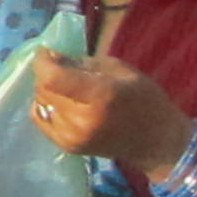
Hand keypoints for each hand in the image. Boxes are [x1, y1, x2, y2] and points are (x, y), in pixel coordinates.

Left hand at [31, 49, 196, 180]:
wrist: (157, 141)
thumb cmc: (144, 99)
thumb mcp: (120, 70)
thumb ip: (83, 63)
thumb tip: (51, 57)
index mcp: (100, 96)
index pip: (53, 78)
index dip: (43, 61)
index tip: (46, 51)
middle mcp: (82, 119)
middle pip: (44, 89)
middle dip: (46, 73)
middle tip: (59, 66)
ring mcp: (73, 136)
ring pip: (40, 102)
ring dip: (47, 90)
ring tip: (65, 86)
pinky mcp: (67, 146)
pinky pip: (41, 118)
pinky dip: (46, 106)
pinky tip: (62, 102)